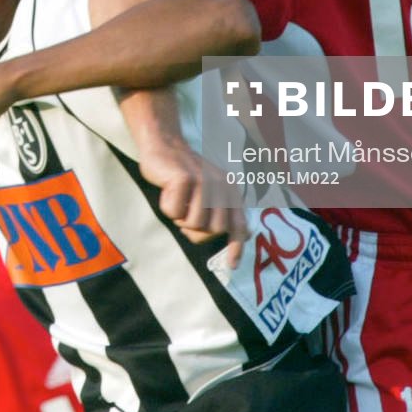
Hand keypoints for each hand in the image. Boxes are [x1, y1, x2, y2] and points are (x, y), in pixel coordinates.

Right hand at [136, 129, 246, 262]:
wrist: (164, 144)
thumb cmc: (184, 175)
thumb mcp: (209, 191)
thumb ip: (223, 211)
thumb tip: (246, 235)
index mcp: (230, 191)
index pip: (237, 225)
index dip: (236, 247)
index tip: (232, 266)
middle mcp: (221, 186)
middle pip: (213, 230)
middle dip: (195, 231)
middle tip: (184, 217)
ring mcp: (203, 182)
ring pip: (193, 224)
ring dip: (179, 218)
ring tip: (176, 201)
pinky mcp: (184, 179)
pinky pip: (173, 212)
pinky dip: (166, 207)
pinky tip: (166, 191)